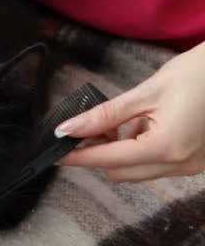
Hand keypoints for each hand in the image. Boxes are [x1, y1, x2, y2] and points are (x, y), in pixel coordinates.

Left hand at [55, 42, 204, 181]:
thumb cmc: (200, 73)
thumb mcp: (146, 92)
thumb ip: (105, 115)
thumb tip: (69, 129)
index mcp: (166, 148)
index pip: (108, 159)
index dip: (78, 157)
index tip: (55, 153)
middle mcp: (179, 165)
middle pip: (120, 172)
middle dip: (99, 154)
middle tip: (87, 129)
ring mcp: (191, 167)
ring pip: (138, 171)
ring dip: (120, 152)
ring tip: (119, 122)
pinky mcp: (197, 162)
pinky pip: (156, 164)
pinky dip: (140, 150)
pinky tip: (143, 124)